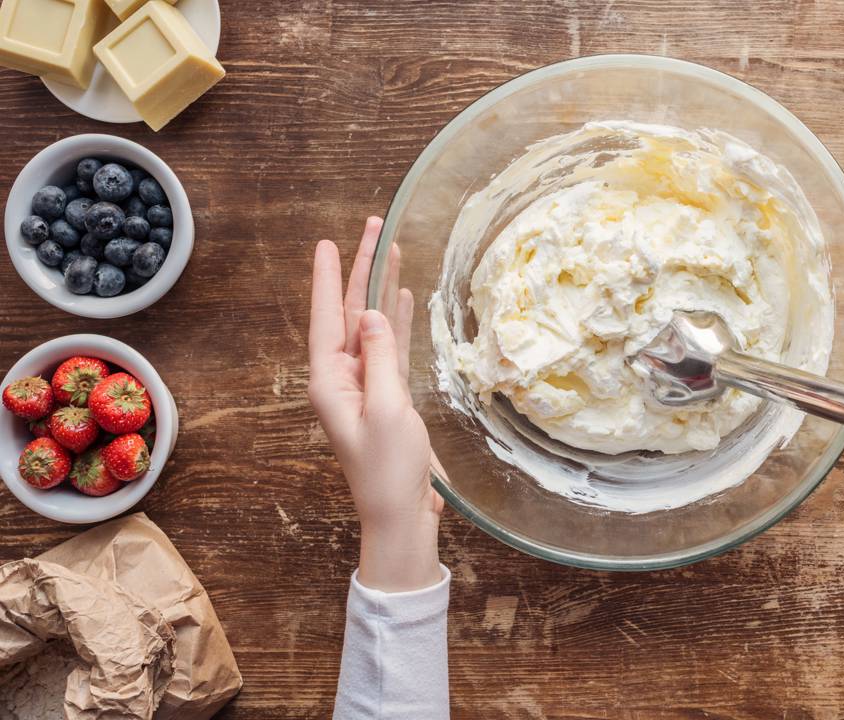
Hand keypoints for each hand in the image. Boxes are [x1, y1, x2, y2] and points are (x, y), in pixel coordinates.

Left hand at [309, 216, 444, 591]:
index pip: (327, 316)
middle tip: (374, 226)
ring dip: (383, 289)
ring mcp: (367, 387)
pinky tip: (405, 297)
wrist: (401, 513)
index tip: (329, 242)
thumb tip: (375, 313)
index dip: (329, 277)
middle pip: (351, 313)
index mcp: (330, 381)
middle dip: (362, 270)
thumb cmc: (389, 468)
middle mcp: (343, 378)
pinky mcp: (389, 397)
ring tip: (394, 249)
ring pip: (374, 325)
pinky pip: (392, 348)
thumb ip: (381, 357)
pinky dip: (399, 322)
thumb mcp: (386, 408)